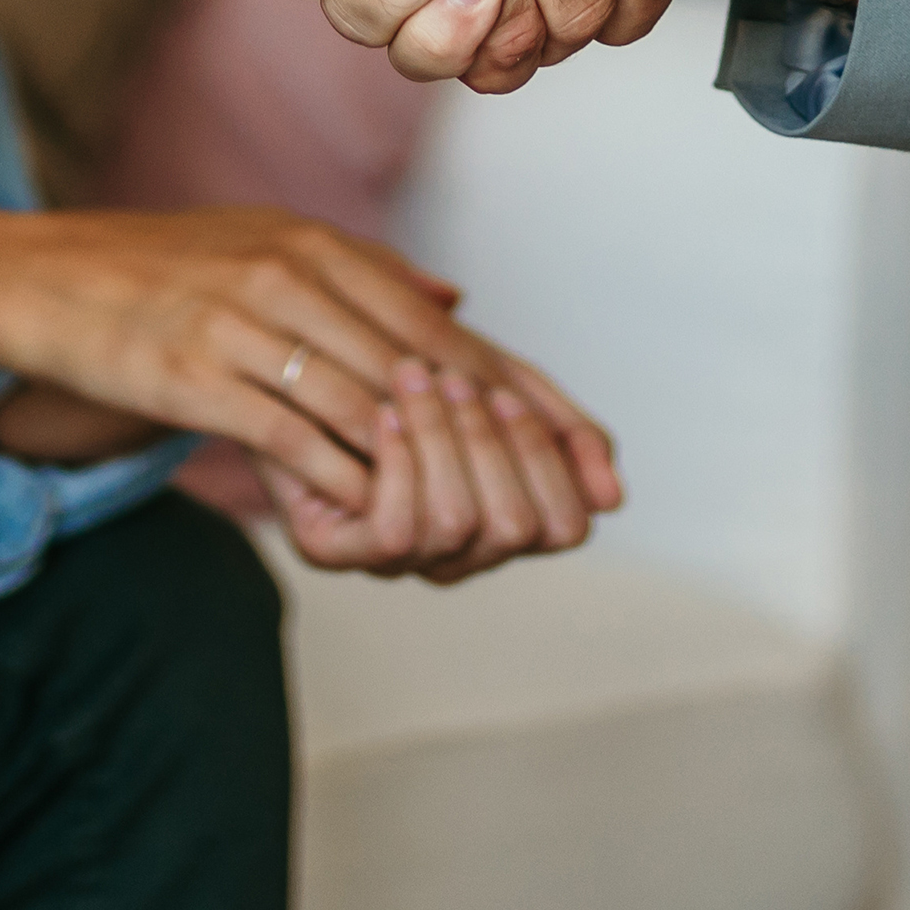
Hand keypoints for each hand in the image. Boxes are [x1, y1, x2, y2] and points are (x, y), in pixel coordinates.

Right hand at [0, 208, 623, 524]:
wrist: (43, 280)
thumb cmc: (164, 271)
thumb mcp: (270, 246)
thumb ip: (366, 277)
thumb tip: (458, 302)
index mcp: (322, 246)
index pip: (448, 328)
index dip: (524, 392)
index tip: (585, 447)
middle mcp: (294, 276)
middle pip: (424, 370)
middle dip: (500, 443)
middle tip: (560, 501)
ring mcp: (245, 325)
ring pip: (364, 408)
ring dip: (426, 471)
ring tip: (483, 523)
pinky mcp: (197, 378)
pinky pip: (290, 439)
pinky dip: (339, 482)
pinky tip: (376, 521)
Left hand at [268, 362, 610, 583]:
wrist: (296, 347)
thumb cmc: (406, 362)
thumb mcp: (500, 380)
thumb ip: (564, 431)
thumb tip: (614, 498)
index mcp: (501, 521)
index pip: (565, 525)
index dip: (542, 459)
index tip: (502, 394)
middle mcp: (453, 555)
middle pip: (517, 527)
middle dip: (492, 442)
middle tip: (457, 380)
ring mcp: (393, 561)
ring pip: (458, 523)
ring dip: (443, 438)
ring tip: (416, 377)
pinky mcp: (333, 552)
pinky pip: (396, 531)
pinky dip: (400, 461)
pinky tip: (384, 413)